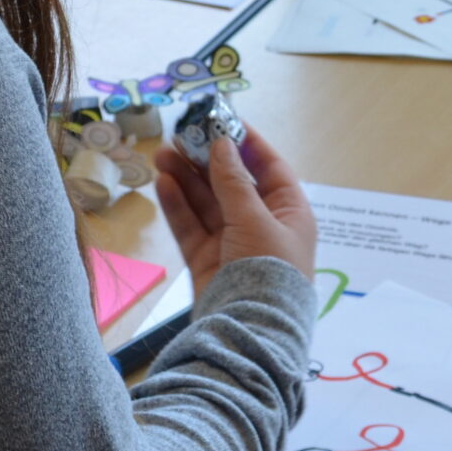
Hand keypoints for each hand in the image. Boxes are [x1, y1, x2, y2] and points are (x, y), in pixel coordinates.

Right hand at [154, 125, 316, 299]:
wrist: (249, 331)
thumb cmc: (266, 270)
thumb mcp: (255, 220)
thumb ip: (234, 182)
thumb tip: (223, 144)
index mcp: (290, 213)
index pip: (269, 168)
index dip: (245, 142)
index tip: (220, 119)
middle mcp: (263, 225)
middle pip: (232, 183)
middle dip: (205, 160)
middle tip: (178, 136)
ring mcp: (233, 244)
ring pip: (207, 203)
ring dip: (186, 178)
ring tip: (161, 154)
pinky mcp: (207, 261)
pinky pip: (192, 226)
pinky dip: (178, 206)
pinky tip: (163, 183)